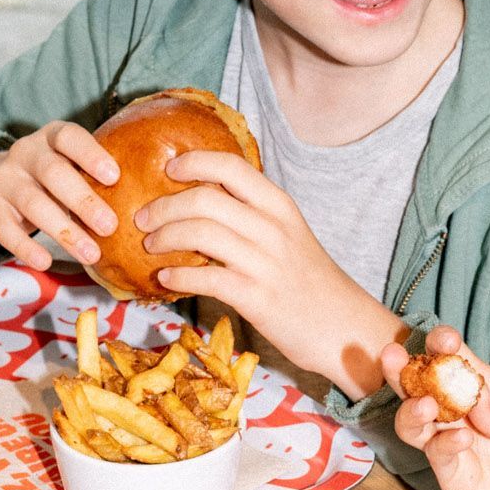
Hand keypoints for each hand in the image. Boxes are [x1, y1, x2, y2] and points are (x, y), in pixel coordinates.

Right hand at [0, 122, 118, 271]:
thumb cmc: (49, 177)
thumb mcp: (67, 164)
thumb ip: (94, 176)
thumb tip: (141, 205)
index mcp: (50, 138)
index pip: (69, 137)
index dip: (90, 154)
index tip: (114, 176)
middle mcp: (25, 154)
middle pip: (53, 173)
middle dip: (83, 200)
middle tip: (110, 226)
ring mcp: (4, 180)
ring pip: (33, 204)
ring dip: (64, 231)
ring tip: (91, 254)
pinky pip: (6, 229)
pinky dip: (25, 247)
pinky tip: (45, 261)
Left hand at [139, 150, 404, 400]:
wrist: (346, 327)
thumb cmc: (311, 282)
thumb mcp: (289, 236)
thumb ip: (252, 218)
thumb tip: (202, 206)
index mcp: (280, 206)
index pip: (231, 166)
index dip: (194, 162)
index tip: (169, 168)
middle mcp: (273, 228)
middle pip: (206, 198)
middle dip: (164, 206)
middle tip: (143, 219)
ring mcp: (266, 263)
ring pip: (201, 233)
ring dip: (165, 238)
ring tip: (151, 247)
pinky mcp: (258, 298)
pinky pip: (206, 278)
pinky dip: (178, 276)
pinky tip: (166, 279)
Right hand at [381, 327, 489, 489]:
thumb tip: (475, 397)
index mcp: (487, 392)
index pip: (458, 361)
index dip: (445, 346)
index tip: (443, 340)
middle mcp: (463, 414)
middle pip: (423, 386)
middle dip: (405, 369)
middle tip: (392, 356)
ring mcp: (453, 444)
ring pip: (415, 420)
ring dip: (411, 408)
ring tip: (424, 406)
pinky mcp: (452, 475)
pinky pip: (435, 454)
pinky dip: (442, 444)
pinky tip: (461, 441)